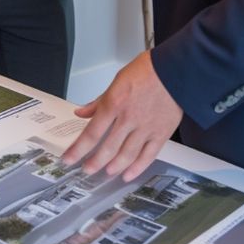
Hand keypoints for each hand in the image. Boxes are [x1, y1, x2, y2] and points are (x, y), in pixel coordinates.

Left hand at [60, 51, 182, 181]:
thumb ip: (99, 101)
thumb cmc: (147, 71)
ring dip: (113, 167)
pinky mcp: (161, 133)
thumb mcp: (117, 81)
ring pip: (126, 155)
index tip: (69, 158)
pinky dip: (137, 168)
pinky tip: (128, 174)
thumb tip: (82, 112)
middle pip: (107, 148)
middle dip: (94, 162)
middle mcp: (128, 118)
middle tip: (86, 169)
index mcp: (114, 104)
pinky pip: (148, 155)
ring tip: (105, 172)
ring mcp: (145, 128)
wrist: (175, 70)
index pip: (91, 133)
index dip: (78, 149)